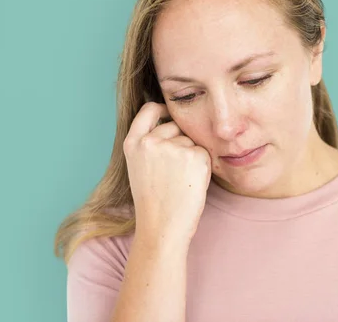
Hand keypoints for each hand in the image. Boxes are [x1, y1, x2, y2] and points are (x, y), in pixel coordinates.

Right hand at [123, 102, 211, 243]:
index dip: (161, 109)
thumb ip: (148, 143)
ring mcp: (173, 148)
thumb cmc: (153, 201)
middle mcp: (151, 141)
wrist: (161, 228)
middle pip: (175, 126)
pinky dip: (203, 167)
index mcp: (133, 143)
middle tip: (172, 173)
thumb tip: (169, 120)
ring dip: (191, 156)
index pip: (148, 110)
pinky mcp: (194, 156)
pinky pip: (204, 152)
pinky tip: (190, 183)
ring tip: (180, 181)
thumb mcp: (138, 166)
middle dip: (179, 142)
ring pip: (191, 141)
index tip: (168, 112)